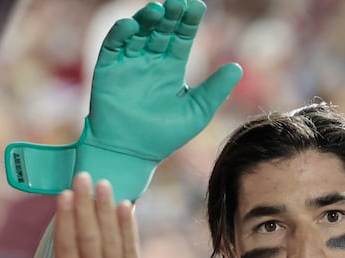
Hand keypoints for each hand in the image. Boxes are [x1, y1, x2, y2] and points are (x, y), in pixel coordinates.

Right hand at [0, 174, 153, 257]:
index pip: (66, 246)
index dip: (65, 218)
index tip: (64, 194)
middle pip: (88, 235)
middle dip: (86, 203)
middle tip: (84, 176)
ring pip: (111, 237)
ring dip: (107, 208)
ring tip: (104, 184)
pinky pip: (132, 248)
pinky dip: (129, 227)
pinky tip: (127, 207)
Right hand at [4, 0, 242, 202]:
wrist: (132, 155)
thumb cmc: (165, 136)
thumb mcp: (196, 113)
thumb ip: (215, 90)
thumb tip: (238, 67)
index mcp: (171, 69)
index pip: (182, 38)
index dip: (189, 22)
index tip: (197, 6)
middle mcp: (150, 61)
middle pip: (161, 30)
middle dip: (170, 16)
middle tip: (178, 2)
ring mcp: (128, 64)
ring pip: (138, 33)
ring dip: (146, 20)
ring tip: (157, 9)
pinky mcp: (106, 70)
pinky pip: (112, 46)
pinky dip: (120, 34)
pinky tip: (130, 26)